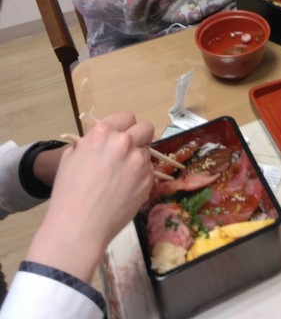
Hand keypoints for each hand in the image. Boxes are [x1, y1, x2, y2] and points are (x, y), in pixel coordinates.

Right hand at [26, 111, 154, 282]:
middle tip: (128, 153)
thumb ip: (90, 142)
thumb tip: (102, 141)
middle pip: (145, 128)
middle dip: (139, 137)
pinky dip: (141, 177)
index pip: (127, 117)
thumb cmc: (68, 194)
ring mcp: (138, 161)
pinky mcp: (148, 180)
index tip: (122, 136)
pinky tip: (126, 190)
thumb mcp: (71, 157)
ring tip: (122, 177)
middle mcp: (124, 142)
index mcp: (103, 133)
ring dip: (139, 159)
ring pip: (147, 151)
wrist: (78, 228)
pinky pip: (149, 171)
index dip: (124, 127)